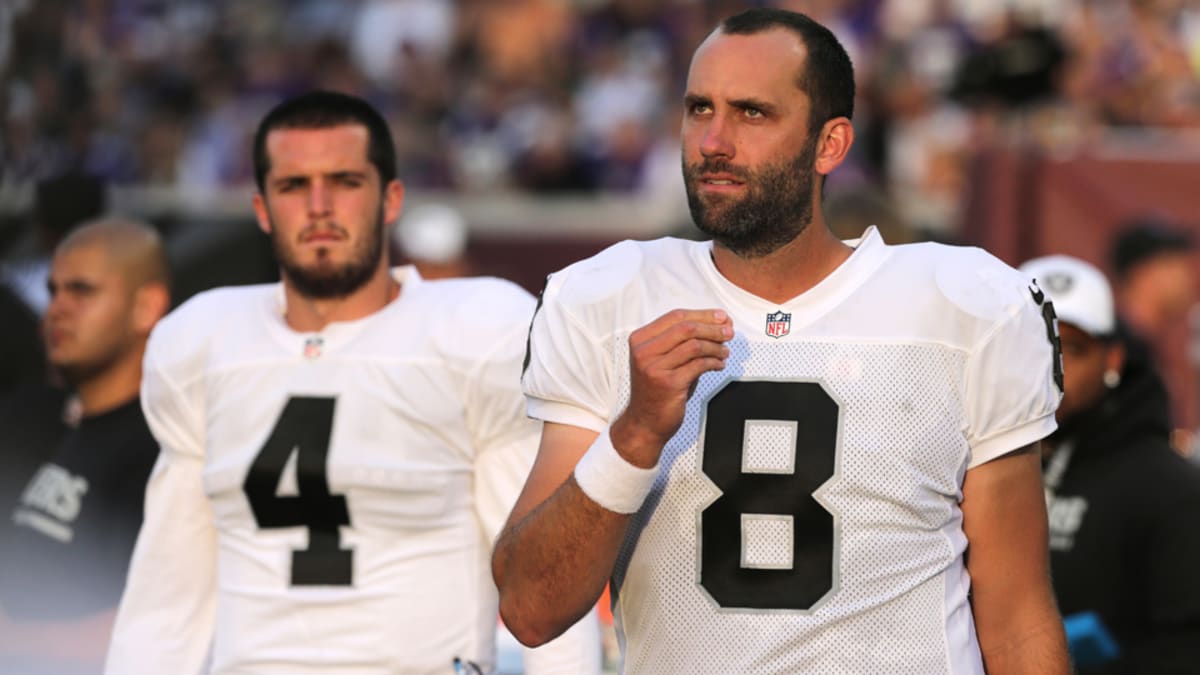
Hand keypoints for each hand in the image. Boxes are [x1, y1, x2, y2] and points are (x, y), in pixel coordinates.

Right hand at [611, 309, 731, 466]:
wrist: (645, 423)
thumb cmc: (657, 391)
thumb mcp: (664, 360)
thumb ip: (685, 342)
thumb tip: (717, 325)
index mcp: (641, 339)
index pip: (676, 316)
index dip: (703, 314)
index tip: (722, 317)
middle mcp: (644, 351)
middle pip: (686, 327)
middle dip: (713, 328)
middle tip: (728, 332)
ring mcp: (654, 367)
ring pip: (695, 345)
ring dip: (716, 347)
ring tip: (724, 352)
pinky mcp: (668, 384)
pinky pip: (699, 365)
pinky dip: (714, 363)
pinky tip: (719, 365)